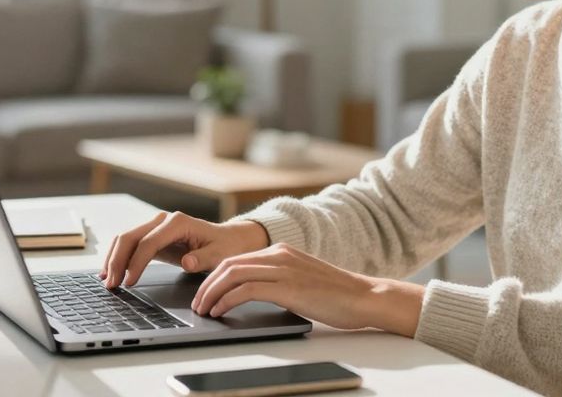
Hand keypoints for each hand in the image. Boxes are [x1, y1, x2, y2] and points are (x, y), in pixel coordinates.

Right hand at [100, 211, 268, 287]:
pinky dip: (118, 257)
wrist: (228, 239)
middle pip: (130, 237)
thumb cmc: (224, 246)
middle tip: (111, 284)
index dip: (136, 263)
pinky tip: (111, 271)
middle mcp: (163, 221)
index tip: (130, 282)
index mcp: (178, 223)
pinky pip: (130, 244)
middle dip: (117, 261)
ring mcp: (156, 227)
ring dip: (113, 259)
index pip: (149, 243)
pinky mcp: (153, 236)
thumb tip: (187, 261)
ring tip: (107, 281)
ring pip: (126, 239)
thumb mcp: (219, 255)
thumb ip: (203, 259)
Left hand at [190, 242, 425, 335]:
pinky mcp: (288, 287)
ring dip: (212, 293)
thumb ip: (277, 280)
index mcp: (281, 250)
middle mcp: (279, 254)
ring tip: (204, 310)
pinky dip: (227, 301)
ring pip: (233, 274)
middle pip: (229, 264)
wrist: (363, 297)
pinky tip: (222, 312)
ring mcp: (283, 269)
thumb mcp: (301, 280)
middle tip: (197, 303)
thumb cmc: (336, 294)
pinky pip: (246, 290)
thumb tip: (249, 295)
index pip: (236, 258)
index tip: (204, 293)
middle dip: (207, 285)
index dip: (214, 276)